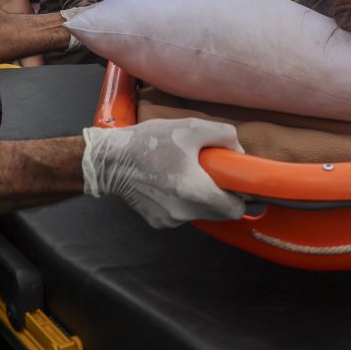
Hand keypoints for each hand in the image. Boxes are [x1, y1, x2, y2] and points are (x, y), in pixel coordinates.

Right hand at [81, 118, 244, 227]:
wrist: (109, 160)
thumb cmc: (148, 142)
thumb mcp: (190, 127)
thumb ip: (224, 135)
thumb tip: (239, 151)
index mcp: (193, 190)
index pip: (234, 209)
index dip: (241, 197)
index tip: (238, 184)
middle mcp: (182, 211)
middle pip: (219, 213)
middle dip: (222, 195)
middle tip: (213, 174)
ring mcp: (169, 220)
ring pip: (201, 214)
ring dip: (202, 198)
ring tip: (187, 174)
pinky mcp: (158, 222)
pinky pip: (182, 214)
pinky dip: (183, 201)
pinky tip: (171, 182)